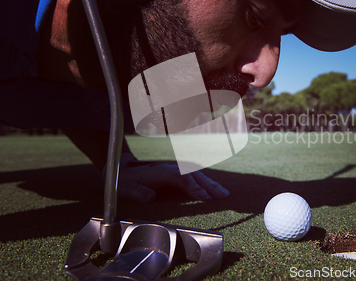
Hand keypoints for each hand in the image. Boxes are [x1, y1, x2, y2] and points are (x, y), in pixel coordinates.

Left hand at [104, 153, 229, 202]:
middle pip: (194, 175)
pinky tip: (215, 190)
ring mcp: (174, 169)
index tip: (205, 198)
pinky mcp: (176, 174)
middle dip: (210, 185)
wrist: (120, 167)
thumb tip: (150, 197)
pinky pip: (194, 177)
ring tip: (224, 194)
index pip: (181, 179)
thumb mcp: (125, 187)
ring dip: (211, 184)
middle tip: (224, 196)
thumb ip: (137, 191)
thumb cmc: (123, 180)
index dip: (194, 187)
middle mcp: (170, 168)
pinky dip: (206, 183)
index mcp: (159, 171)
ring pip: (196, 175)